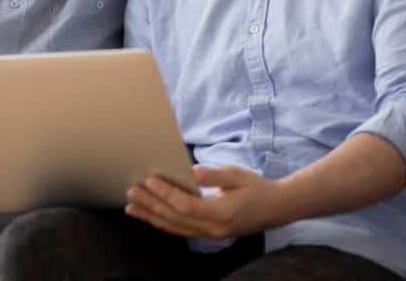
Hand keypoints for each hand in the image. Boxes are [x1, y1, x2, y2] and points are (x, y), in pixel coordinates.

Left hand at [124, 165, 285, 239]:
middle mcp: (214, 228)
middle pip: (175, 218)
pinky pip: (180, 230)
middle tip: (131, 192)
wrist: (275, 209)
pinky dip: (162, 222)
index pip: (187, 206)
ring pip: (174, 228)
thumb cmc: (255, 187)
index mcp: (222, 212)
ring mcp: (210, 234)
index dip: (166, 194)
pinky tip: (149, 214)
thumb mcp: (237, 175)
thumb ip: (214, 175)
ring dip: (151, 216)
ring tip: (131, 206)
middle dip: (151, 205)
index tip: (149, 181)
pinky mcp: (208, 234)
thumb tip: (191, 171)